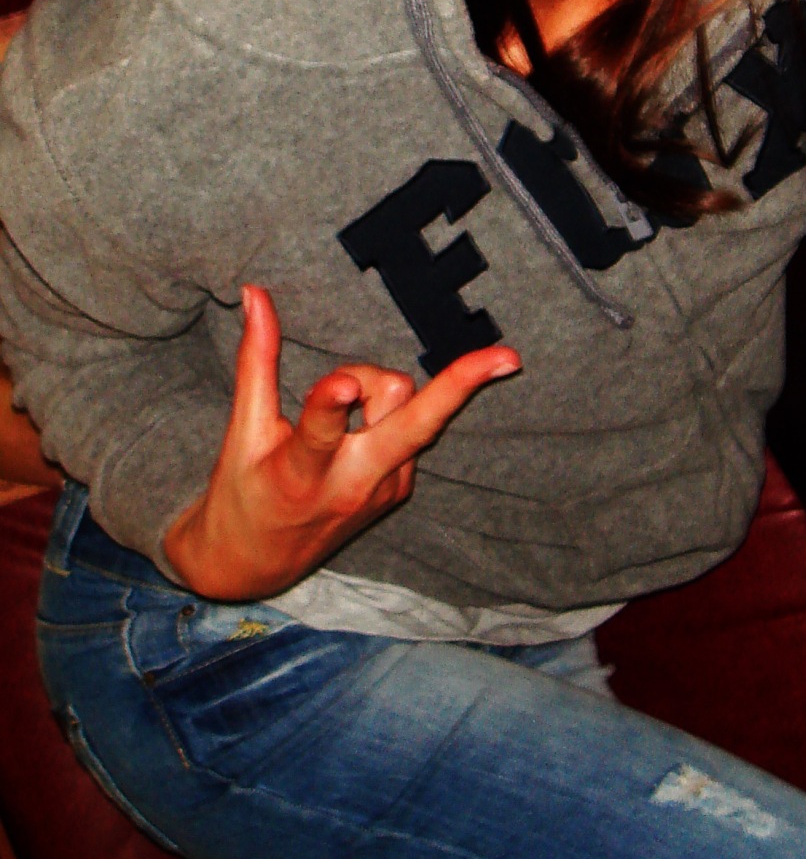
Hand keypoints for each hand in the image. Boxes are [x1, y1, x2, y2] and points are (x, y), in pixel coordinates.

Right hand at [164, 284, 519, 598]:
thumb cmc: (242, 491)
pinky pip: (408, 426)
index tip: (341, 384)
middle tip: (510, 357)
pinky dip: (384, 412)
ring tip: (336, 401)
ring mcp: (385, 490)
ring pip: (411, 409)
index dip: (330, 404)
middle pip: (413, 424)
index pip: (319, 432)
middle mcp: (353, 485)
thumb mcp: (242, 431)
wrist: (254, 565)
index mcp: (299, 472)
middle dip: (460, 388)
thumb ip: (256, 360)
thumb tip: (254, 292)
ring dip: (378, 387)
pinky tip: (353, 428)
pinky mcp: (399, 491)